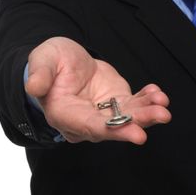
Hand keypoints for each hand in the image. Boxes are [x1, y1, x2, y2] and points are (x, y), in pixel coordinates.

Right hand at [25, 37, 171, 144]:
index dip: (114, 130)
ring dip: (148, 113)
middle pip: (113, 127)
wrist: (62, 62)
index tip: (136, 133)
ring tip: (163, 105)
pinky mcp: (117, 104)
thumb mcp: (42, 61)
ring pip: (128, 118)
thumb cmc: (49, 63)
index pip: (90, 126)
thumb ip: (39, 75)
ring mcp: (103, 114)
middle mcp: (85, 121)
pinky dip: (148, 101)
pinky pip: (135, 106)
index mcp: (65, 114)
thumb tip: (33, 86)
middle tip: (160, 116)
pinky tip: (158, 94)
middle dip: (138, 123)